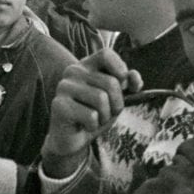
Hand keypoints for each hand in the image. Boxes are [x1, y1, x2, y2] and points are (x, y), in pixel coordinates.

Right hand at [41, 48, 142, 176]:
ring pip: (101, 99)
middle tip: (106, 113)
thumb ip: (127, 84)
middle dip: (117, 104)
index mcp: (85, 65)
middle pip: (111, 82)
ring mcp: (63, 87)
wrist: (71, 139)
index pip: (106, 54)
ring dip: (105, 116)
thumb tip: (134, 77)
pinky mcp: (59, 105)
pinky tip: (83, 126)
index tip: (124, 86)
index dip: (121, 69)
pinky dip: (94, 125)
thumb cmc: (94, 114)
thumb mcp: (115, 98)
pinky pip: (91, 115)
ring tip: (95, 120)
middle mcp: (72, 72)